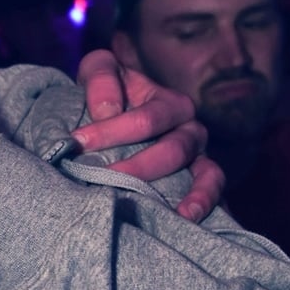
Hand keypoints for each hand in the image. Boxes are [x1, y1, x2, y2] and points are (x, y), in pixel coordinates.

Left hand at [74, 50, 223, 221]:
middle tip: (100, 178)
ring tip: (174, 214)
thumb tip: (107, 112)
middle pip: (173, 151)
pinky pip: (213, 191)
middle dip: (136, 167)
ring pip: (204, 173)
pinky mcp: (201, 179)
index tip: (76, 143)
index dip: (110, 132)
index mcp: (169, 102)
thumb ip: (101, 78)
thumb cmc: (109, 91)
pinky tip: (188, 220)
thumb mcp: (100, 69)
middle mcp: (190, 128)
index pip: (146, 120)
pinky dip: (206, 204)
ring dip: (189, 194)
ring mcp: (199, 156)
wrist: (117, 107)